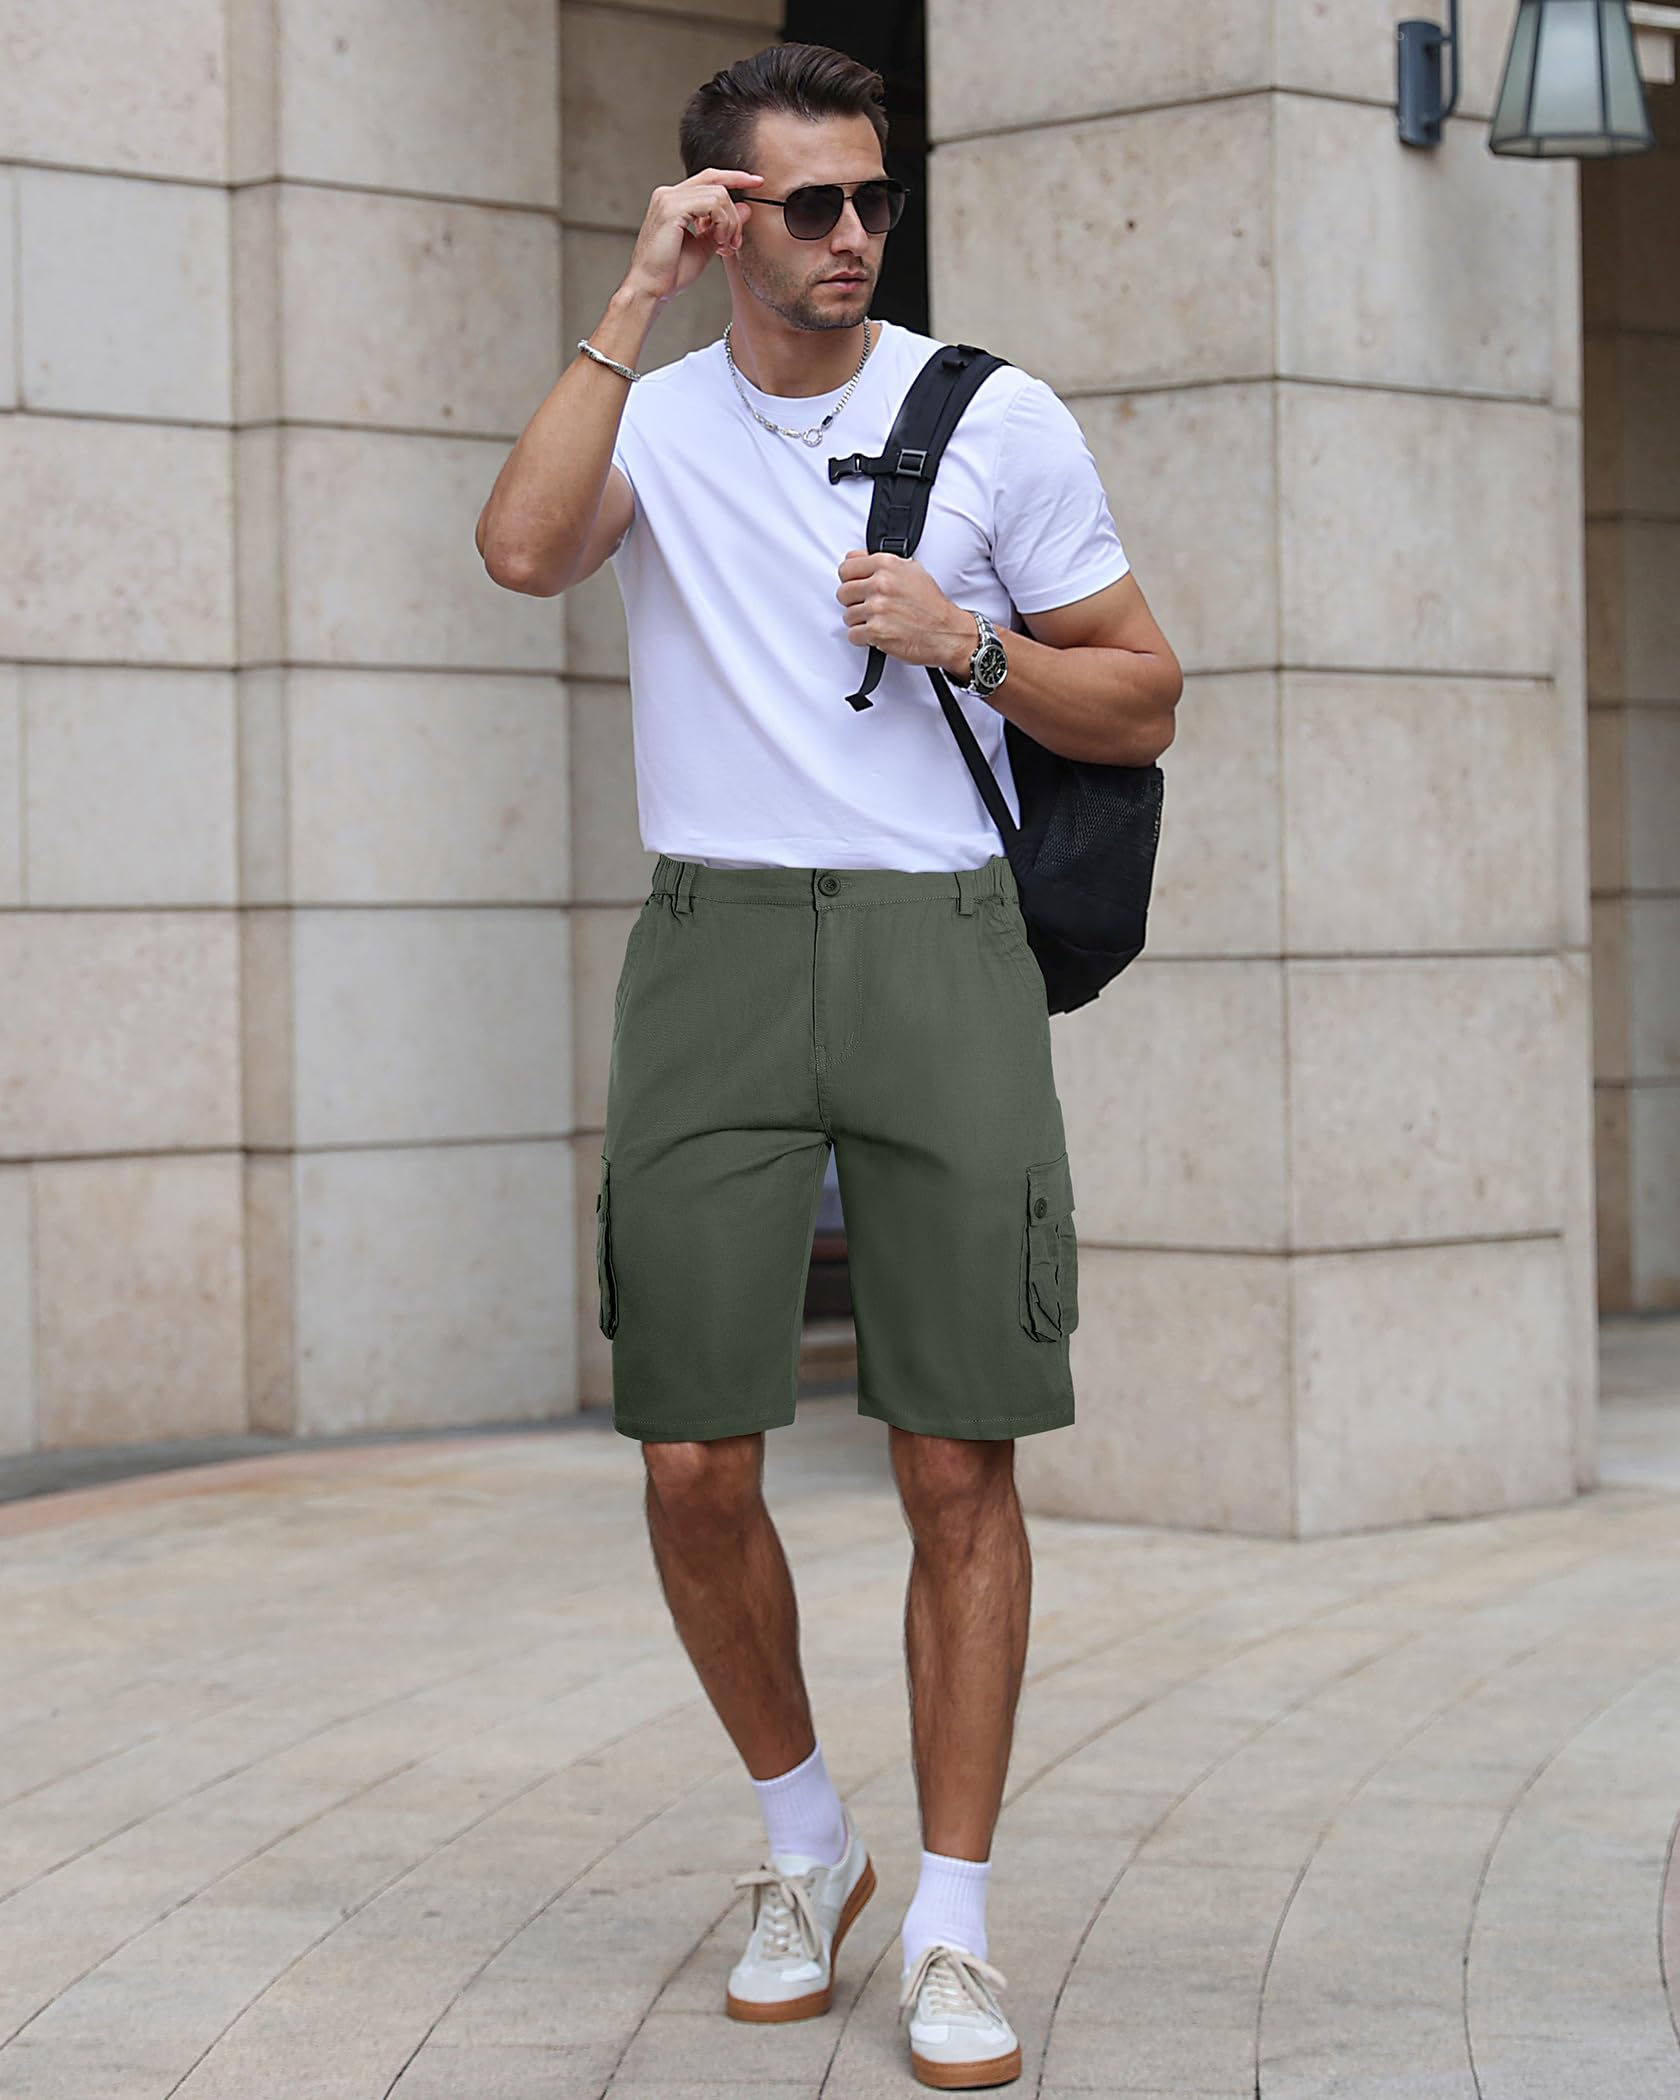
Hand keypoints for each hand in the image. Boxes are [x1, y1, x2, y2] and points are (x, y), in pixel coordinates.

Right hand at [621, 168, 764, 306]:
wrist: (650, 289)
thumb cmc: (671, 273)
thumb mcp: (704, 247)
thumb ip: (723, 226)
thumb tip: (746, 208)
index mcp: (674, 200)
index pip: (709, 178)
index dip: (734, 177)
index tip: (758, 182)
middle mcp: (669, 194)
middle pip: (717, 185)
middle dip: (734, 214)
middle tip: (735, 243)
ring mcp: (668, 198)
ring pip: (718, 194)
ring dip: (730, 223)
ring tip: (724, 247)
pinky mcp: (671, 208)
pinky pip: (712, 204)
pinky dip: (723, 224)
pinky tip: (718, 243)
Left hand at [836, 551, 974, 674]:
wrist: (947, 632)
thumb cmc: (931, 605)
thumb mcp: (911, 571)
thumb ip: (881, 563)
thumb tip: (856, 557)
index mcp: (887, 565)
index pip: (846, 568)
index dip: (850, 580)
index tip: (857, 587)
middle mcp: (881, 584)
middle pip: (843, 593)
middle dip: (854, 602)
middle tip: (870, 607)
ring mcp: (877, 608)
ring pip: (847, 616)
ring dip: (861, 622)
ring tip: (880, 621)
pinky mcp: (876, 631)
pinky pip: (853, 635)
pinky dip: (864, 638)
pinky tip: (879, 634)